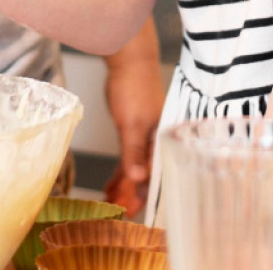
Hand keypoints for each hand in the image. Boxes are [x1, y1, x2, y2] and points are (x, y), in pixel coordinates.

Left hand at [102, 50, 164, 217]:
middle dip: (133, 195)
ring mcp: (144, 137)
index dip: (144, 196)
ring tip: (112, 203)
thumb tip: (137, 179)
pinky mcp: (132, 131)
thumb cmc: (134, 88)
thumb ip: (134, 152)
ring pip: (136, 169)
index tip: (132, 212)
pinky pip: (128, 158)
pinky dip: (121, 172)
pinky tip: (111, 186)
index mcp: (161, 142)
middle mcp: (156, 142)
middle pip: (147, 175)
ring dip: (125, 186)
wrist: (128, 61)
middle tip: (118, 212)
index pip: (156, 176)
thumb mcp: (132, 124)